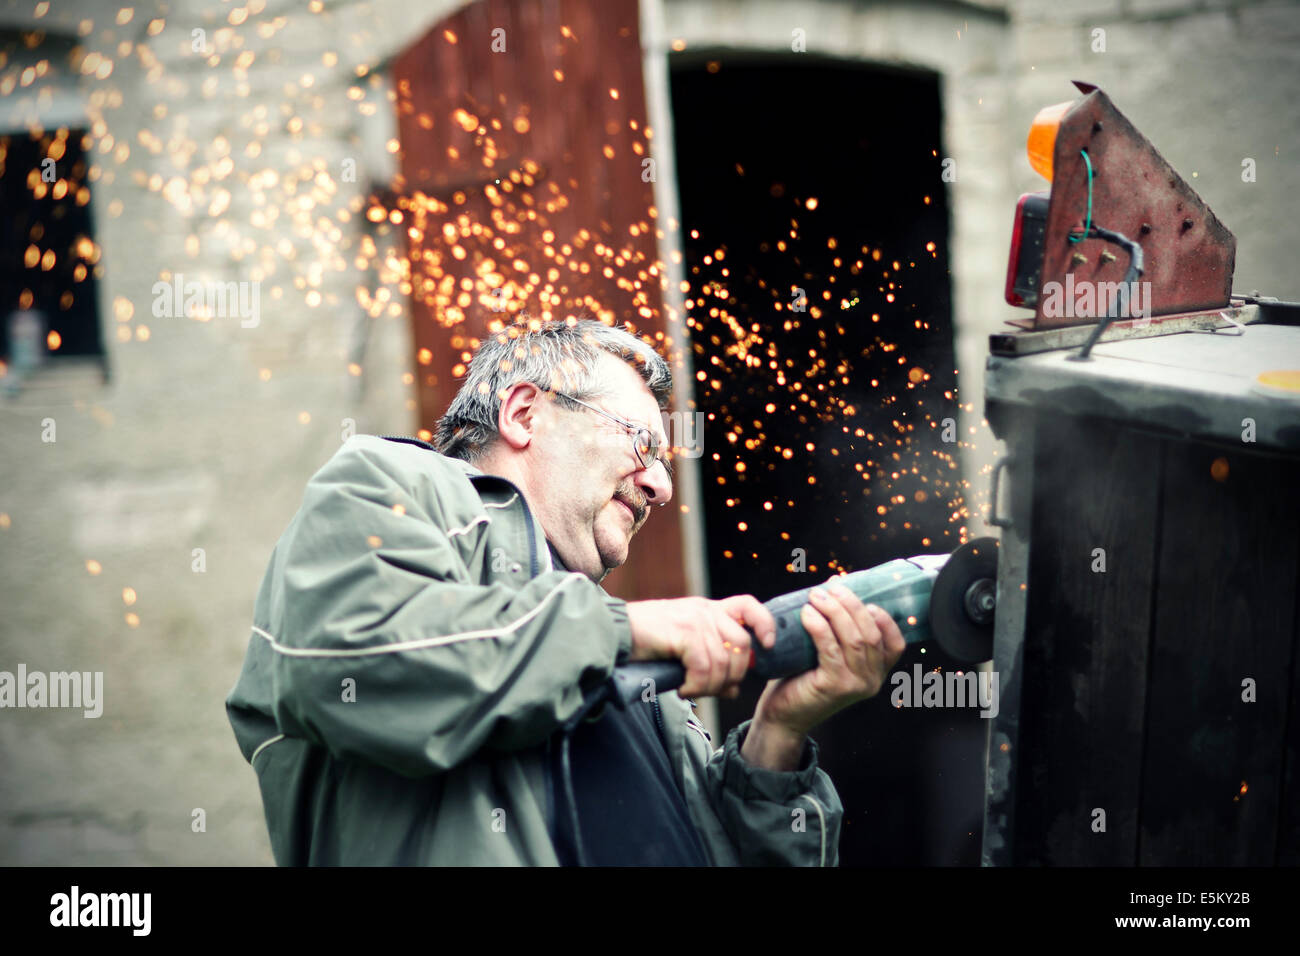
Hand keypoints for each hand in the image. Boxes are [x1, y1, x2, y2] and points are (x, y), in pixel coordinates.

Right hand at [625, 596, 775, 699]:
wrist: (613, 632)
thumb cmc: (645, 642)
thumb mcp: (683, 648)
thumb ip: (710, 662)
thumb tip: (734, 689)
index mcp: (708, 609)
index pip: (749, 607)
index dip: (765, 625)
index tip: (767, 645)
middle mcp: (705, 610)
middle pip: (743, 645)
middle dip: (734, 675)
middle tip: (711, 689)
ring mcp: (696, 619)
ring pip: (724, 661)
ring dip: (711, 685)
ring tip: (691, 690)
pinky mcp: (684, 632)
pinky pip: (704, 667)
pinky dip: (697, 685)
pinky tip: (683, 689)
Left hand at [752, 578, 905, 738]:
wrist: (784, 713)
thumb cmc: (804, 678)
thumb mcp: (830, 650)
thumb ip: (839, 624)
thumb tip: (836, 583)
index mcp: (877, 672)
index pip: (896, 643)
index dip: (883, 618)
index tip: (863, 598)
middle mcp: (872, 680)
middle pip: (872, 634)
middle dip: (853, 606)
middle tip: (832, 589)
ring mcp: (856, 685)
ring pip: (854, 639)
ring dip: (835, 612)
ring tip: (817, 596)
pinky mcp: (835, 686)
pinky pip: (830, 648)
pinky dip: (819, 626)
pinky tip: (807, 614)